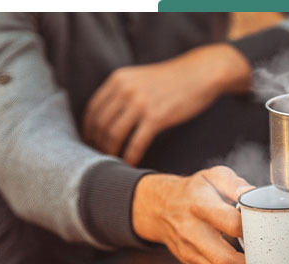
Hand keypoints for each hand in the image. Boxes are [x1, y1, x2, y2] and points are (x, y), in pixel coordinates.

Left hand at [83, 43, 250, 164]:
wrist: (200, 74)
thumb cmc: (172, 79)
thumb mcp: (140, 77)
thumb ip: (123, 91)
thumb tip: (108, 116)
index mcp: (118, 79)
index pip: (93, 109)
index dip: (88, 129)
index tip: (90, 142)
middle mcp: (125, 90)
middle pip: (101, 124)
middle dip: (97, 144)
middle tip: (99, 157)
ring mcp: (140, 104)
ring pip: (114, 135)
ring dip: (110, 152)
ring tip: (113, 162)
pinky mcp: (156, 117)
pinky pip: (136, 143)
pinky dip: (130, 156)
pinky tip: (130, 164)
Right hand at [132, 166, 253, 263]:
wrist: (160, 207)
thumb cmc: (194, 190)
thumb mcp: (212, 176)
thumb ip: (234, 183)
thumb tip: (251, 194)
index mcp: (200, 206)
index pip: (233, 224)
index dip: (253, 226)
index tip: (263, 224)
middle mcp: (192, 231)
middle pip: (226, 259)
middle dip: (252, 261)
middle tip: (267, 252)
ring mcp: (190, 251)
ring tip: (260, 258)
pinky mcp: (191, 262)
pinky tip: (246, 262)